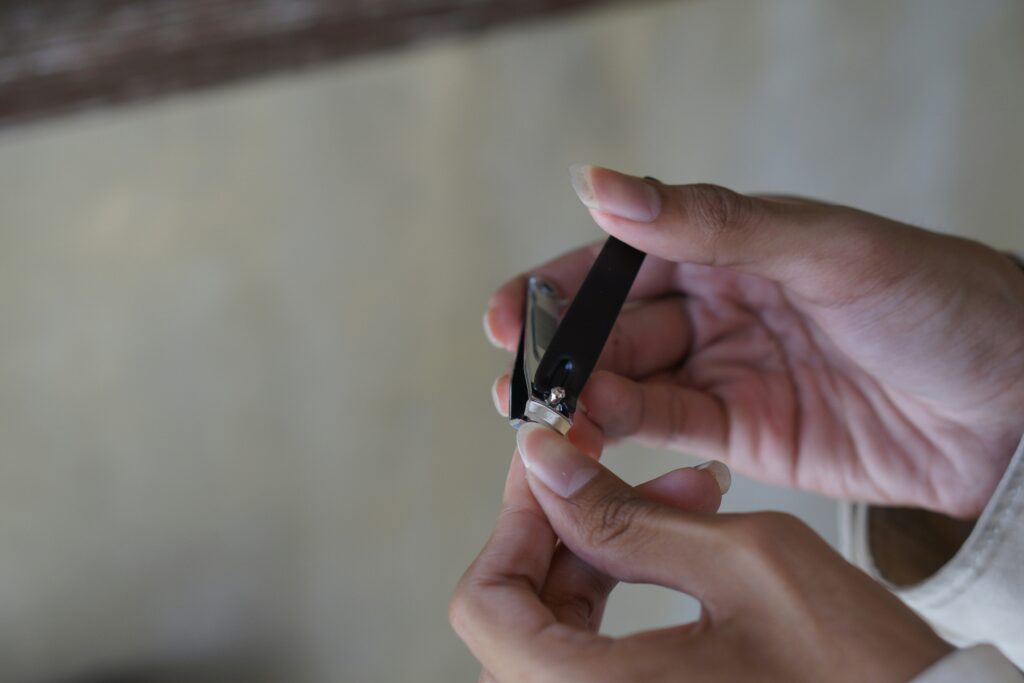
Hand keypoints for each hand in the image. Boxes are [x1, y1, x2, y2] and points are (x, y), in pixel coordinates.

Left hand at [450, 425, 951, 682]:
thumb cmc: (860, 673)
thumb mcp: (741, 563)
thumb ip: (625, 515)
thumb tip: (545, 465)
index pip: (485, 605)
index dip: (514, 523)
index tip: (552, 470)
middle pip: (517, 612)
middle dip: (567, 528)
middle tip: (618, 471)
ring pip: (556, 628)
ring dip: (603, 552)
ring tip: (679, 498)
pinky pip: (595, 655)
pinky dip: (623, 593)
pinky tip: (680, 543)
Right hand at [486, 166, 1023, 516]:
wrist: (1016, 406)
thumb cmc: (939, 303)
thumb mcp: (826, 247)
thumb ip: (712, 224)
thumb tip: (601, 183)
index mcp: (732, 245)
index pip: (622, 261)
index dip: (559, 287)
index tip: (508, 314)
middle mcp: (720, 307)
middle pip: (616, 330)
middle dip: (561, 355)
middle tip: (514, 383)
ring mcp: (729, 373)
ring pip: (631, 385)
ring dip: (582, 402)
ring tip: (541, 420)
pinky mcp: (744, 435)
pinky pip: (668, 434)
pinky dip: (625, 438)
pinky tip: (591, 441)